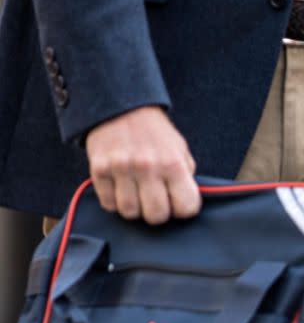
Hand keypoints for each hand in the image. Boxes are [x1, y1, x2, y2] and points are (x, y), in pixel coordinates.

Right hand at [86, 106, 200, 223]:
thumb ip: (185, 176)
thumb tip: (185, 203)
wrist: (120, 105)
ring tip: (136, 194)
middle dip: (157, 213)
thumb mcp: (180, 149)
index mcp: (173, 163)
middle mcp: (148, 167)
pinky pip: (108, 204)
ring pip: (130, 212)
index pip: (186, 207)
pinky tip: (120, 188)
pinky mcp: (99, 169)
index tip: (177, 203)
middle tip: (155, 201)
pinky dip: (114, 201)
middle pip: (156, 216)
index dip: (183, 210)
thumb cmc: (155, 133)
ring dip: (134, 208)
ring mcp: (121, 168)